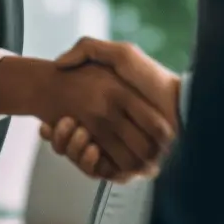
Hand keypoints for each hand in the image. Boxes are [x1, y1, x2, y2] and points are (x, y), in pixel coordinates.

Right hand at [0, 55, 174, 175]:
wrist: (179, 105)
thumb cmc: (151, 78)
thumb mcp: (120, 54)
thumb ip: (89, 50)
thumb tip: (59, 64)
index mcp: (106, 113)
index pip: (70, 127)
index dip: (55, 127)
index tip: (45, 121)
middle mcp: (109, 134)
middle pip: (71, 145)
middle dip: (60, 138)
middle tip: (55, 125)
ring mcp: (117, 152)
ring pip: (80, 159)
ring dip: (71, 148)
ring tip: (75, 131)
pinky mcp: (125, 167)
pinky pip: (97, 172)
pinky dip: (87, 163)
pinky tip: (89, 146)